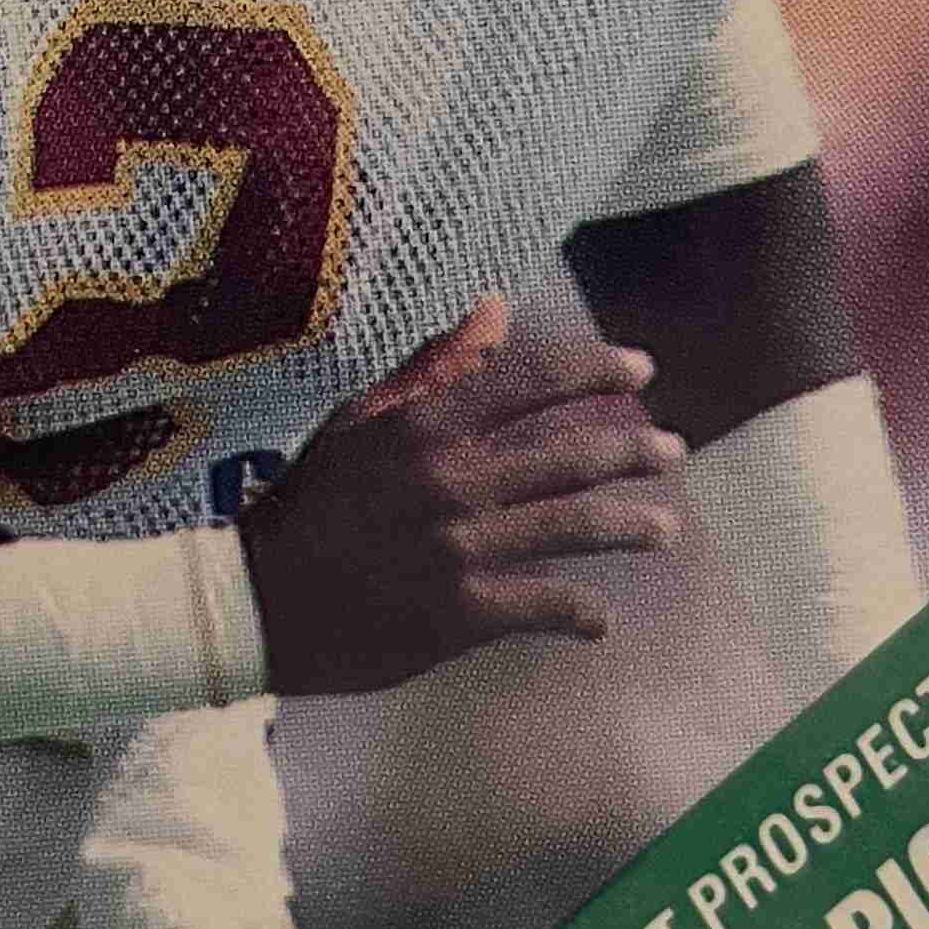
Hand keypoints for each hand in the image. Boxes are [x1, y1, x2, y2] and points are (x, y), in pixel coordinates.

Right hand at [240, 295, 683, 697]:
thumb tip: (493, 308)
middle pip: (570, 455)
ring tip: (667, 530)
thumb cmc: (310, 505)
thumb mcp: (359, 421)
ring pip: (573, 527)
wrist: (257, 602)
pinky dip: (580, 613)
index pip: (530, 379)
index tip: (641, 369)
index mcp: (425, 423)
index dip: (595, 370)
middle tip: (671, 449)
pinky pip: (543, 605)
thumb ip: (431, 365)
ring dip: (631, 526)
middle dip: (633, 450)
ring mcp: (459, 547)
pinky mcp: (459, 613)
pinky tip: (599, 620)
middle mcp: (451, 479)